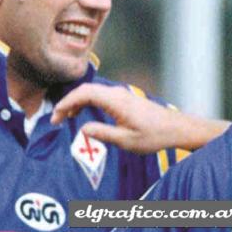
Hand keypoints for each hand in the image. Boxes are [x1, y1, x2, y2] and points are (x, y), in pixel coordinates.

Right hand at [51, 83, 228, 152]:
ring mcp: (122, 95)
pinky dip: (88, 103)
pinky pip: (100, 96)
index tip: (56, 116)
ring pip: (93, 92)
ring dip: (77, 102)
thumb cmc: (154, 136)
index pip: (84, 93)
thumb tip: (83, 129)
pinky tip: (84, 114)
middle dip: (68, 103)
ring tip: (66, 118)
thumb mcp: (126, 141)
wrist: (176, 129)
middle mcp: (118, 93)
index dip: (66, 103)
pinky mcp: (125, 100)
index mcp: (116, 101)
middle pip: (86, 90)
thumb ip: (103, 134)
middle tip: (56, 119)